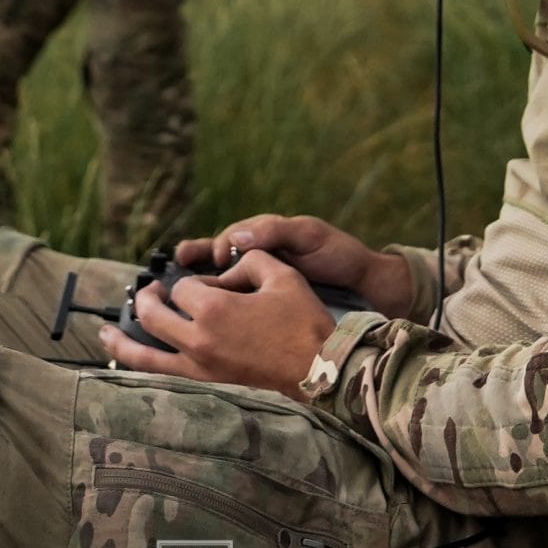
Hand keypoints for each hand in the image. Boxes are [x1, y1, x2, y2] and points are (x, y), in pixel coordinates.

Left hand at [99, 250, 332, 394]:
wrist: (320, 372)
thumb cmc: (304, 323)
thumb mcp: (281, 275)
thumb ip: (248, 259)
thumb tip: (226, 265)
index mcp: (214, 308)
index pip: (183, 287)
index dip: (193, 281)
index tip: (210, 285)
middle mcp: (198, 339)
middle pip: (153, 314)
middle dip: (148, 299)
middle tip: (151, 292)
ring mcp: (198, 367)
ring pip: (144, 354)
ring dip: (121, 341)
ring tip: (104, 332)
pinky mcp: (205, 387)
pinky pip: (161, 377)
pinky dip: (139, 369)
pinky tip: (128, 363)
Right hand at [176, 214, 415, 318]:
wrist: (367, 287)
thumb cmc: (340, 255)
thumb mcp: (311, 236)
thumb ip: (275, 232)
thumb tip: (236, 236)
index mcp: (266, 236)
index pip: (231, 237)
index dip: (218, 246)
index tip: (217, 256)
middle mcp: (259, 257)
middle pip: (217, 255)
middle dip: (196, 258)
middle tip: (180, 261)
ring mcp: (261, 280)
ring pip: (222, 279)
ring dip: (201, 282)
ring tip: (180, 286)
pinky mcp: (266, 302)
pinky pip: (236, 301)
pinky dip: (219, 305)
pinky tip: (204, 315)